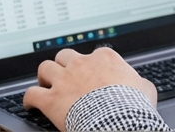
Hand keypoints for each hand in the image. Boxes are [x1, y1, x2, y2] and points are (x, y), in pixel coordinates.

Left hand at [24, 48, 156, 127]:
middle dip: (63, 65)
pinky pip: (31, 94)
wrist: (118, 120)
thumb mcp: (145, 88)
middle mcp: (81, 64)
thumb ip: (137, 81)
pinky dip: (30, 99)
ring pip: (45, 68)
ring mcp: (64, 80)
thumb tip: (139, 84)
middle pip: (64, 55)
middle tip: (65, 77)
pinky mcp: (51, 99)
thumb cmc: (134, 105)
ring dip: (44, 76)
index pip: (94, 54)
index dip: (92, 66)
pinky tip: (31, 104)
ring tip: (45, 85)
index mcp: (104, 58)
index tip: (92, 75)